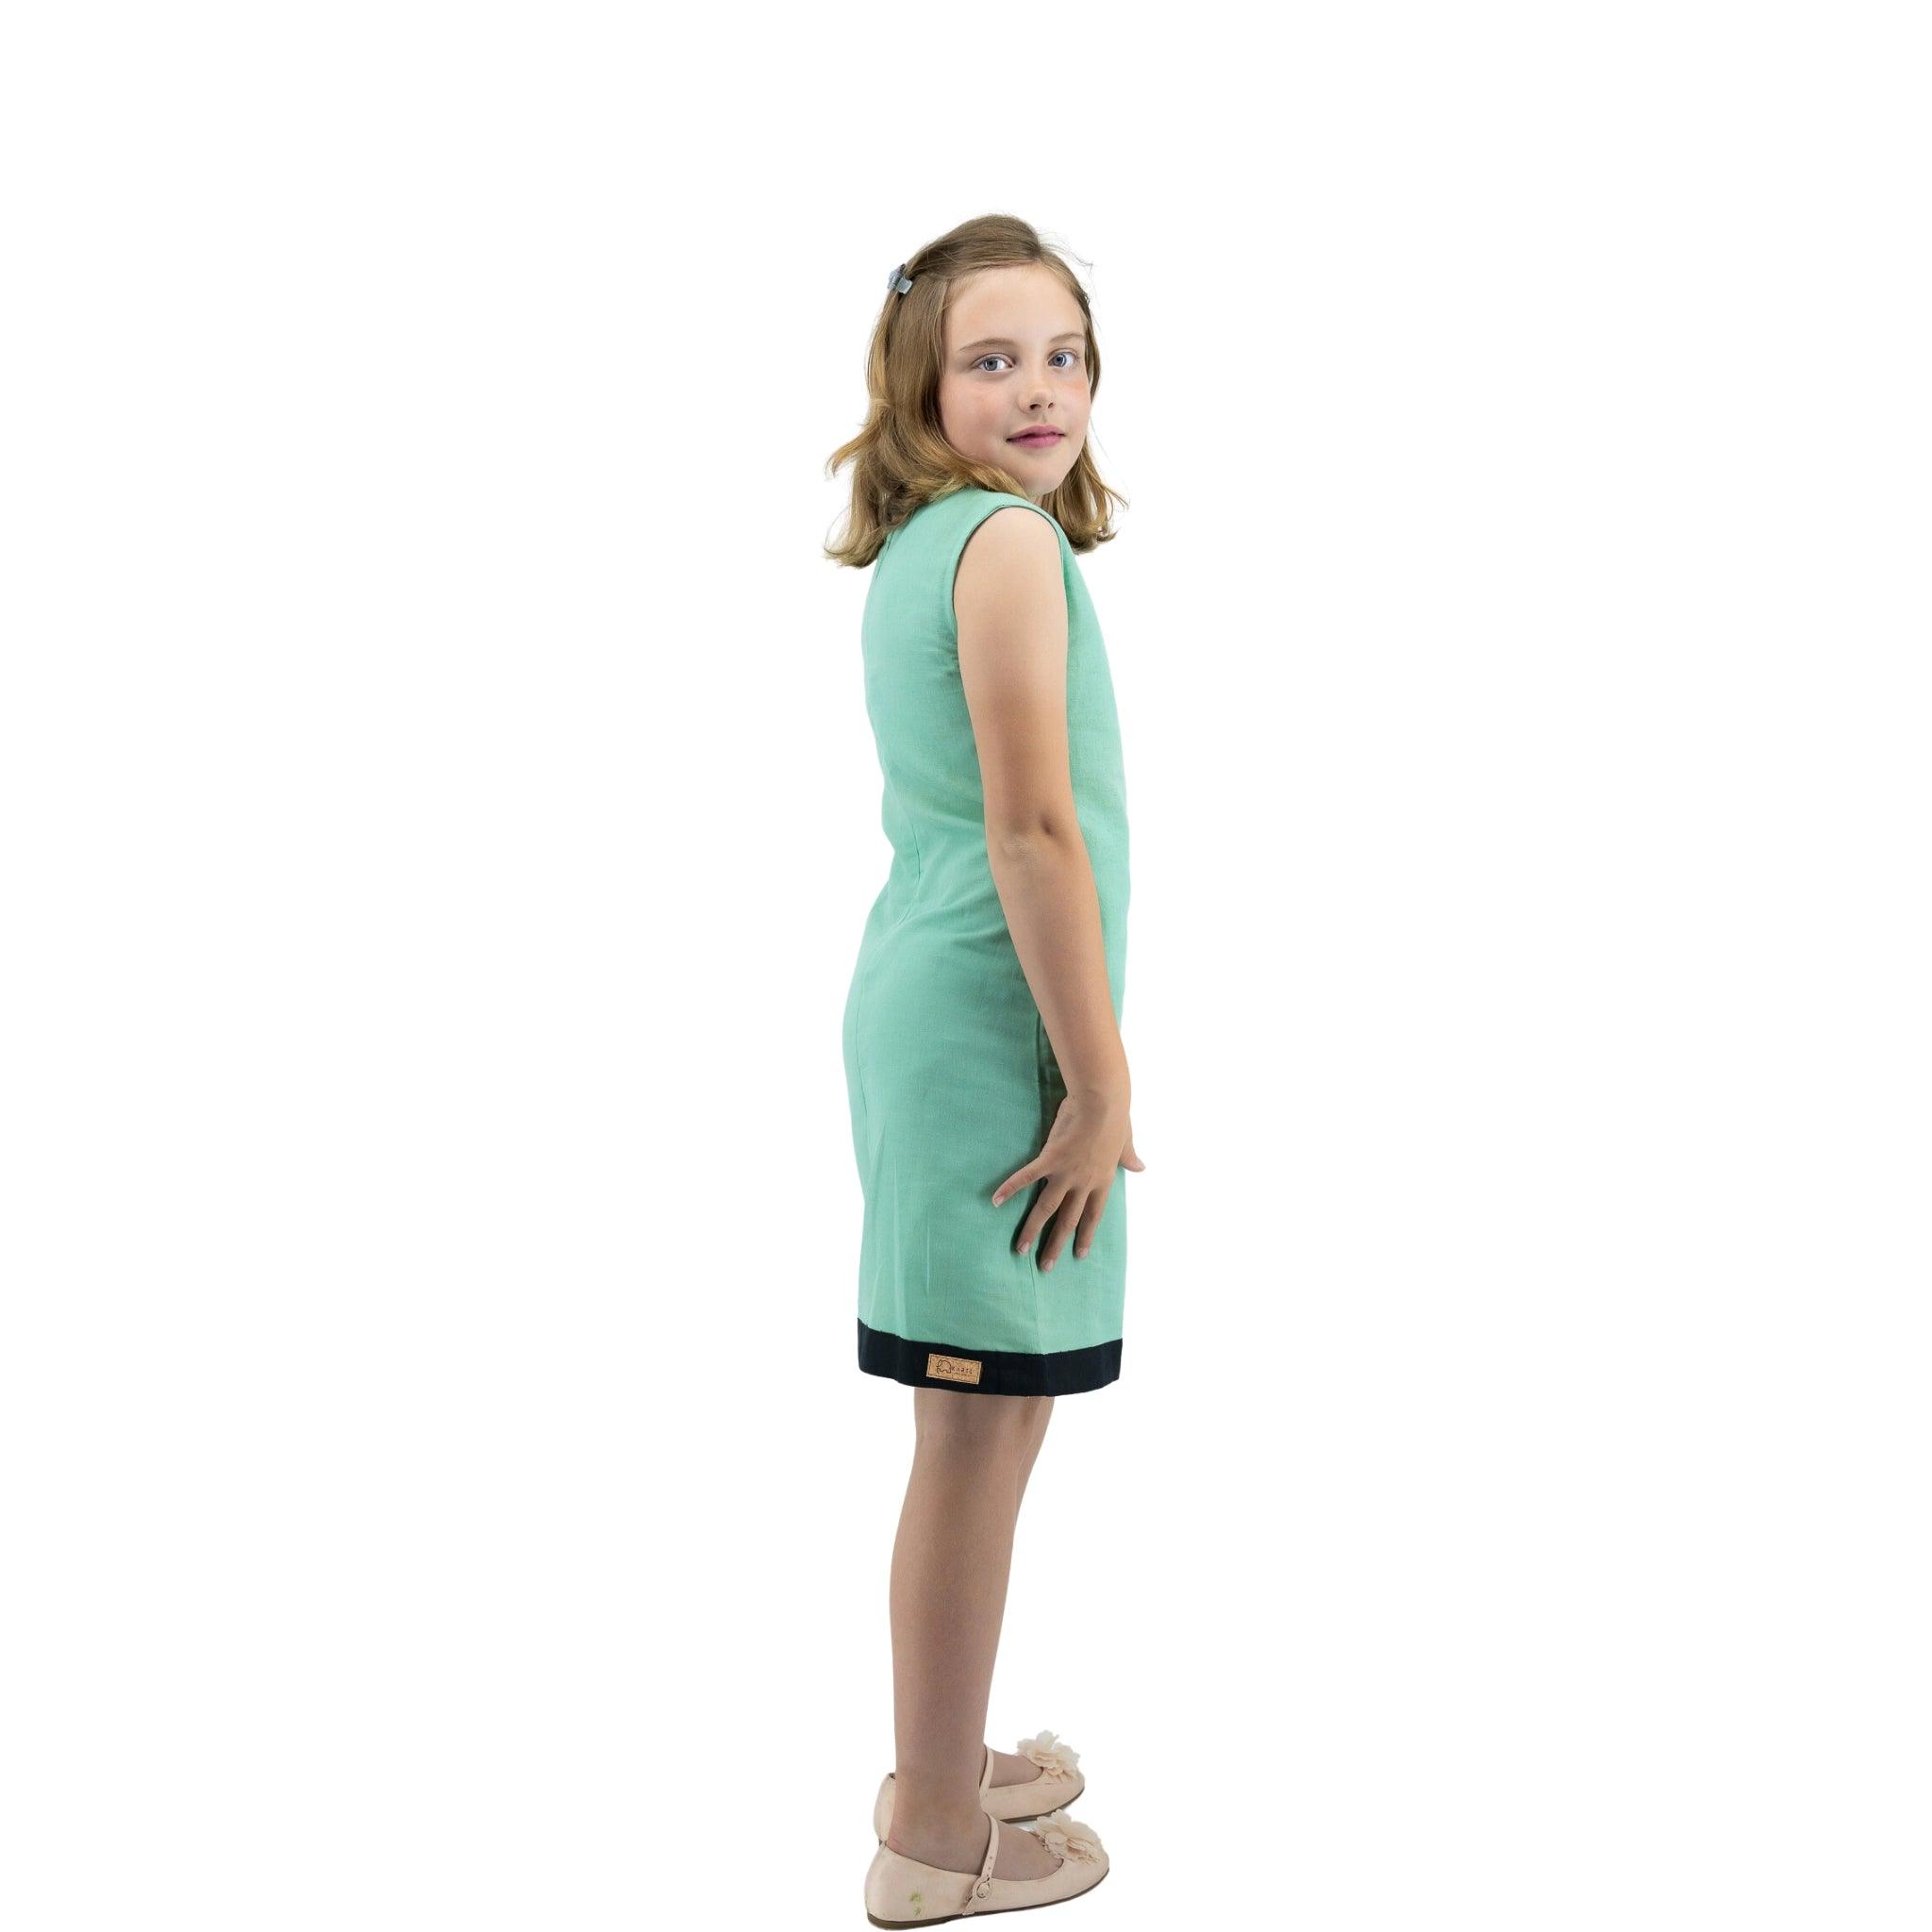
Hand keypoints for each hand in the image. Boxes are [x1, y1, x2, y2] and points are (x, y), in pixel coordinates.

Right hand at [991, 1095, 1141, 1269]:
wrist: (1102, 1101)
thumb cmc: (1115, 1116)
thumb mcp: (1125, 1140)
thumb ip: (1129, 1157)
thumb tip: (1141, 1167)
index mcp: (1103, 1180)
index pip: (1094, 1215)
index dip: (1086, 1236)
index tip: (1080, 1255)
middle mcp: (1084, 1183)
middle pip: (1069, 1220)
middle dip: (1057, 1245)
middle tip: (1047, 1267)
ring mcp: (1066, 1174)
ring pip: (1047, 1208)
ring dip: (1033, 1230)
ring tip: (1021, 1249)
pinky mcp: (1050, 1159)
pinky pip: (1026, 1178)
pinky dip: (1010, 1188)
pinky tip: (995, 1200)